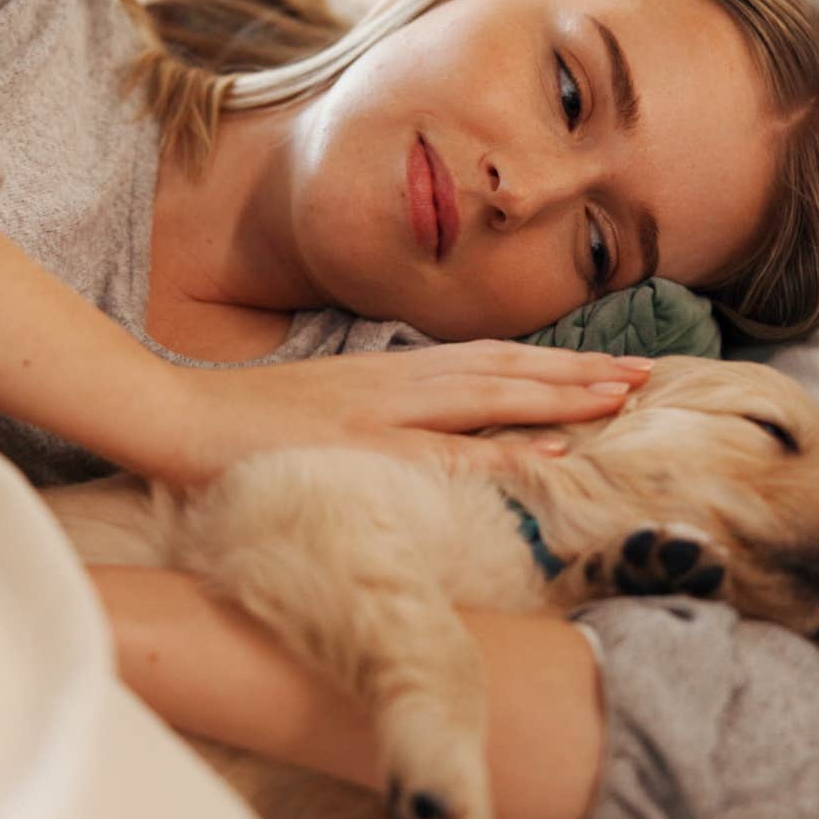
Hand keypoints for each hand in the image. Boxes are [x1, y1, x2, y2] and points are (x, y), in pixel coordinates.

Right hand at [140, 341, 652, 484]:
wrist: (171, 418)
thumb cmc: (241, 425)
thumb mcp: (322, 410)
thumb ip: (378, 416)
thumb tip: (429, 432)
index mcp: (386, 375)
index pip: (484, 361)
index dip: (549, 364)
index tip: (608, 367)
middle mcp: (392, 384)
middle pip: (501, 370)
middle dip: (577, 374)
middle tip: (646, 375)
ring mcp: (377, 415)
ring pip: (486, 396)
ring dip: (559, 396)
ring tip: (622, 397)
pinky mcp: (358, 451)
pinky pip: (443, 455)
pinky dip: (501, 454)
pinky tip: (548, 457)